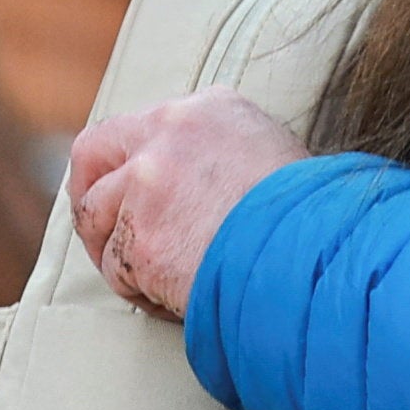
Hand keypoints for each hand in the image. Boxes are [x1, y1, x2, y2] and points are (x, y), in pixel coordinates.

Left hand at [65, 85, 301, 316]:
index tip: (134, 194)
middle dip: (89, 194)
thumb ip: (225, 156)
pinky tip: (178, 300)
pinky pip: (119, 271)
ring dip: (120, 254)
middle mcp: (170, 133)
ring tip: (159, 281)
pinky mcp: (140, 239)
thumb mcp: (274, 158)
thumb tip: (201, 190)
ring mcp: (149, 183)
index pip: (144, 126)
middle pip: (93, 153)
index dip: (130, 164)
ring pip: (98, 219)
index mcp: (209, 109)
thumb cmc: (316, 222)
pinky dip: (142, 293)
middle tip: (104, 232)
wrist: (320, 258)